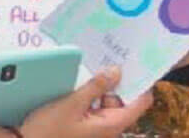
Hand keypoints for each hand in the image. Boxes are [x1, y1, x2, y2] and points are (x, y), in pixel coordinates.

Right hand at [20, 66, 151, 137]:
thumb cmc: (47, 132)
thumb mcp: (72, 104)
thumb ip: (96, 86)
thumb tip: (117, 71)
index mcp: (111, 125)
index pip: (141, 102)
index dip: (142, 82)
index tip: (138, 62)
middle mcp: (108, 129)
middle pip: (125, 99)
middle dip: (119, 81)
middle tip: (113, 58)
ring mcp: (97, 130)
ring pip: (109, 102)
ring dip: (104, 87)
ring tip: (99, 66)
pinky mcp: (86, 129)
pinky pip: (97, 108)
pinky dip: (94, 95)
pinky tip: (86, 82)